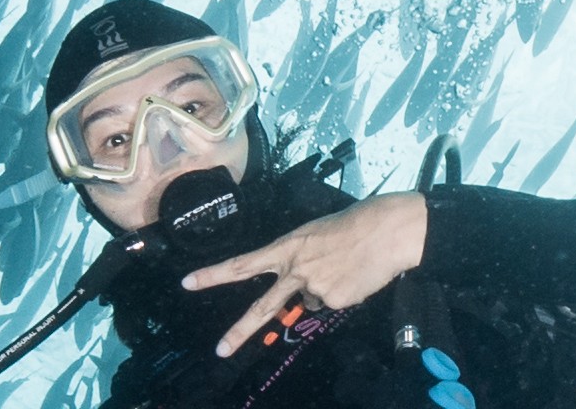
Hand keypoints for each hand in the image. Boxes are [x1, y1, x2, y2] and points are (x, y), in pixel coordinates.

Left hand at [184, 192, 429, 356]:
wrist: (387, 230)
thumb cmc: (353, 225)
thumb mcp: (314, 235)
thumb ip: (299, 261)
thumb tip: (302, 292)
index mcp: (286, 247)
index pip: (242, 264)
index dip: (213, 274)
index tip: (188, 283)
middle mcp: (295, 270)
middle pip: (262, 306)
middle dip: (240, 331)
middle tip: (220, 350)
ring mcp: (314, 287)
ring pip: (309, 301)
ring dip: (323, 289)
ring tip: (343, 267)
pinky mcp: (334, 300)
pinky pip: (331, 303)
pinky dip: (342, 293)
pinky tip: (354, 277)